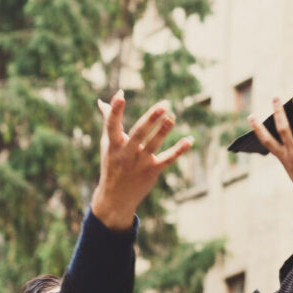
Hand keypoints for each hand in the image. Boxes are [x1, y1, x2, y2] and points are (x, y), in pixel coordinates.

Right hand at [91, 92, 193, 230]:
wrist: (115, 198)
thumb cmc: (112, 165)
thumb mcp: (108, 145)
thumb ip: (108, 122)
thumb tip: (102, 102)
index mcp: (113, 145)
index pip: (112, 125)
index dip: (115, 110)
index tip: (121, 94)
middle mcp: (126, 154)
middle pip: (138, 134)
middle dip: (150, 118)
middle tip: (164, 104)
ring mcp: (139, 163)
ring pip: (153, 145)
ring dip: (164, 131)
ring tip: (173, 117)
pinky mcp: (152, 171)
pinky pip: (167, 159)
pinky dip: (179, 150)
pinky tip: (190, 140)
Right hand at [247, 94, 292, 213]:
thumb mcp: (290, 168)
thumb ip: (287, 154)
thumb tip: (284, 141)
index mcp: (283, 158)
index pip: (267, 141)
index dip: (258, 129)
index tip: (251, 116)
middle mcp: (292, 154)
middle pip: (283, 129)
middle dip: (278, 112)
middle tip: (276, 98)